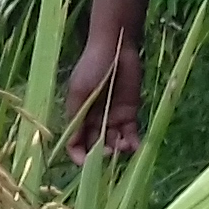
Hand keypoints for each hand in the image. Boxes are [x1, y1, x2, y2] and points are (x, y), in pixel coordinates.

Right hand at [64, 0, 148, 161]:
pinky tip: (135, 146)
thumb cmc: (92, 65)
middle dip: (101, 154)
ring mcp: (113, 117)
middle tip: (109, 153)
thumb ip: (77, 117)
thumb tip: (73, 144)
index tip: (87, 162)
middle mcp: (94, 120)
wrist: (116, 45)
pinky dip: (133, 142)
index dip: (79, 155)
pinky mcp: (130, 112)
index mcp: (78, 115)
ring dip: (118, 150)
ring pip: (114, 142)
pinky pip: (131, 133)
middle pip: (96, 146)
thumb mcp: (79, 91)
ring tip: (124, 147)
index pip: (75, 143)